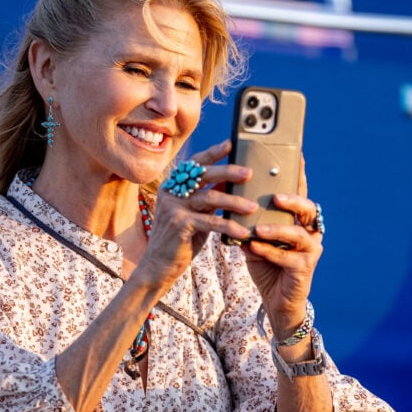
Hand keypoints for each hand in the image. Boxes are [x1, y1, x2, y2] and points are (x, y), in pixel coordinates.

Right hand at [135, 140, 257, 289]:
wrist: (158, 266)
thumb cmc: (180, 240)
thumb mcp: (195, 215)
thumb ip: (208, 198)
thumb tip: (230, 181)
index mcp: (173, 186)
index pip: (195, 163)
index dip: (212, 153)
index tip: (230, 144)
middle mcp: (171, 193)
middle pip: (204, 175)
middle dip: (229, 172)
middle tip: (249, 173)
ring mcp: (174, 208)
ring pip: (210, 198)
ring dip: (235, 201)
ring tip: (253, 207)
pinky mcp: (179, 225)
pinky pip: (210, 222)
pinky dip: (229, 226)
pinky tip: (243, 231)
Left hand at [241, 161, 323, 339]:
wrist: (277, 299)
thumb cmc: (266, 263)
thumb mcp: (255, 236)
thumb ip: (248, 218)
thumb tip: (229, 194)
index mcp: (298, 219)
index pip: (298, 192)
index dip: (297, 174)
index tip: (294, 154)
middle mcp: (309, 231)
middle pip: (306, 208)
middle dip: (292, 200)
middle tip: (275, 196)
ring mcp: (310, 249)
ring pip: (298, 234)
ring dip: (277, 230)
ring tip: (259, 228)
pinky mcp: (305, 268)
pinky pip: (288, 257)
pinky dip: (270, 252)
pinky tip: (255, 248)